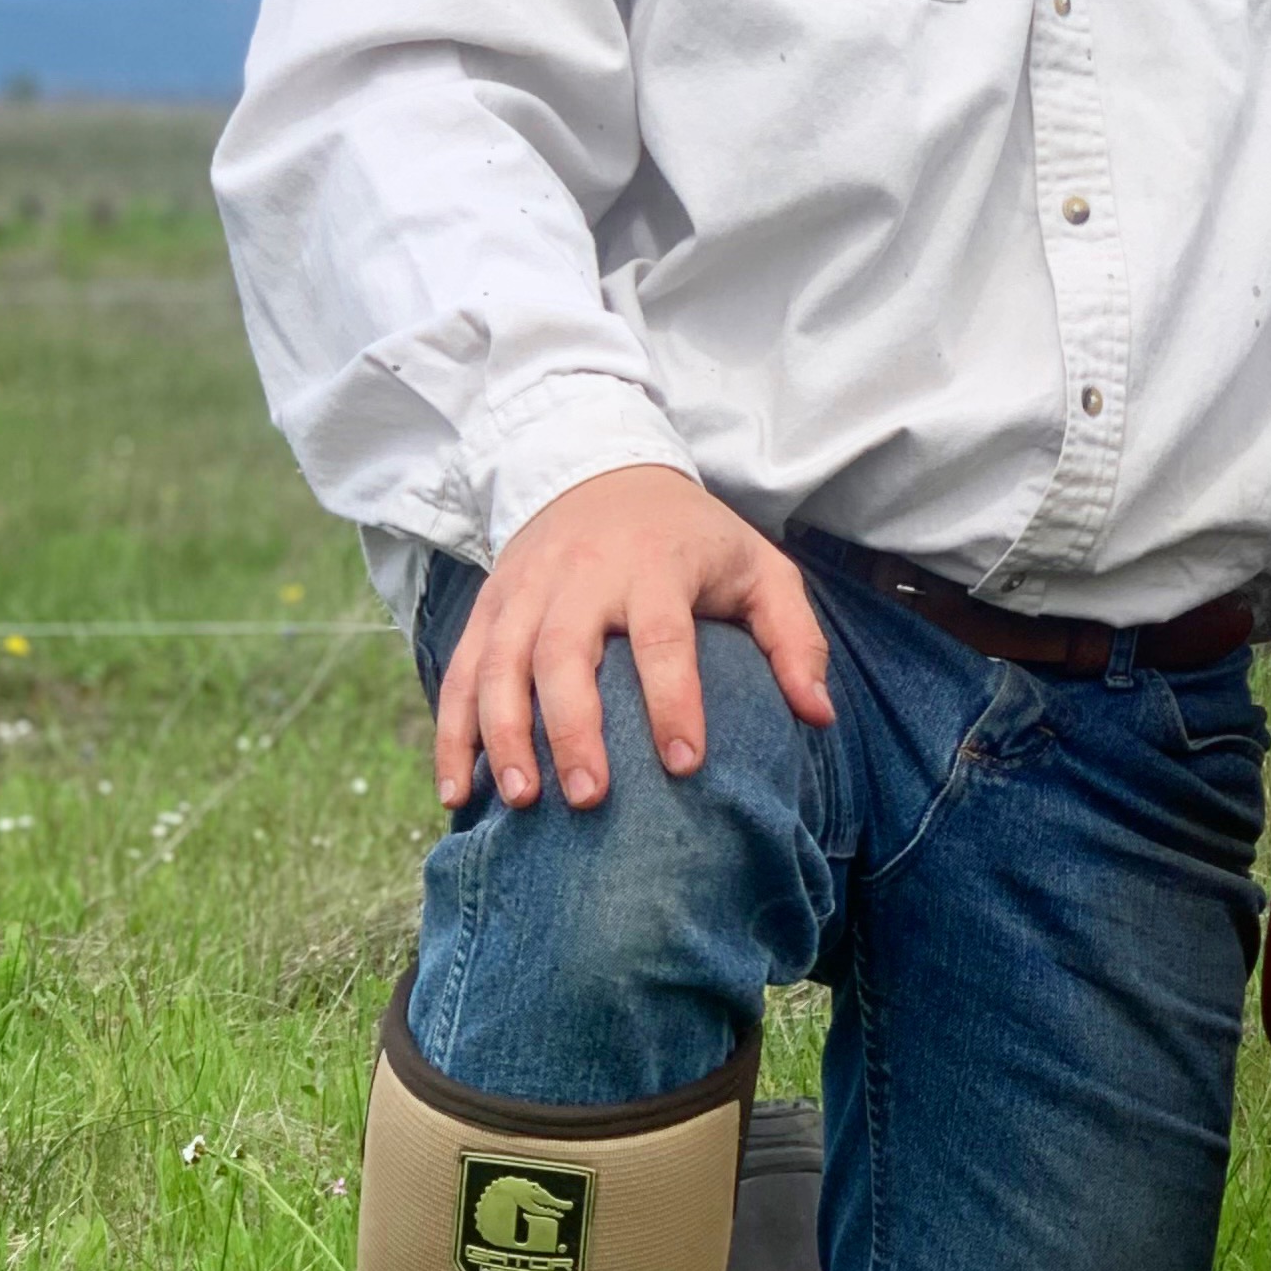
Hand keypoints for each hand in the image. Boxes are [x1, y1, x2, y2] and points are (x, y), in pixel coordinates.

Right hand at [433, 465, 831, 811]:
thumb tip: (818, 717)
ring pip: (500, 665)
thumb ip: (794, 639)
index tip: (687, 765)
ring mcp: (525, 590)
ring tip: (520, 801)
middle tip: (589, 800)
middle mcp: (581, 576)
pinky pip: (460, 671)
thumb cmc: (692, 538)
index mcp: (655, 565)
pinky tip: (458, 791)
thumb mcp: (758, 568)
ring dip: (503, 736)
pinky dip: (453, 733)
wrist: (602, 469)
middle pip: (564, 654)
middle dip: (573, 730)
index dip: (674, 701)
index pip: (662, 637)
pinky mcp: (489, 605)